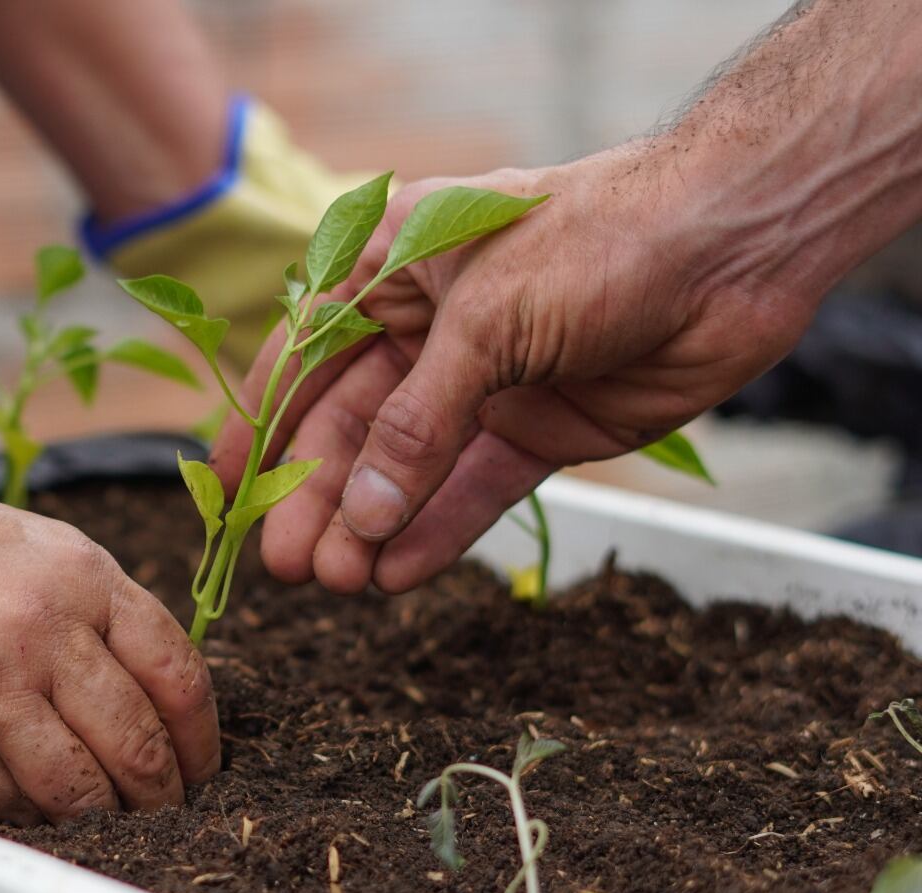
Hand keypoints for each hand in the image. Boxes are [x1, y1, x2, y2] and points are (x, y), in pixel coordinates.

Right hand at [0, 464, 218, 825]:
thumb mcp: (36, 549)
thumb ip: (101, 613)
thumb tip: (158, 699)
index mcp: (81, 579)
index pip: (179, 677)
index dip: (201, 739)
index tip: (201, 766)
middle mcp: (43, 634)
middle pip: (140, 746)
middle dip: (162, 793)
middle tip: (163, 809)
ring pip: (81, 791)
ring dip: (103, 818)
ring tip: (105, 820)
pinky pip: (10, 803)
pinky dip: (34, 815)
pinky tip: (36, 805)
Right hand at [212, 152, 815, 595]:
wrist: (735, 246)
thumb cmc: (598, 240)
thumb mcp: (485, 322)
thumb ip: (417, 423)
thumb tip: (360, 512)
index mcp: (392, 267)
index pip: (302, 354)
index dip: (260, 425)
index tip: (225, 494)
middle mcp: (426, 327)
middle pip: (349, 425)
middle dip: (318, 494)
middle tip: (286, 566)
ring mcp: (482, 382)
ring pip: (407, 467)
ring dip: (371, 524)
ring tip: (337, 583)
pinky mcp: (535, 429)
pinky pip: (473, 488)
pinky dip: (438, 531)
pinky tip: (398, 573)